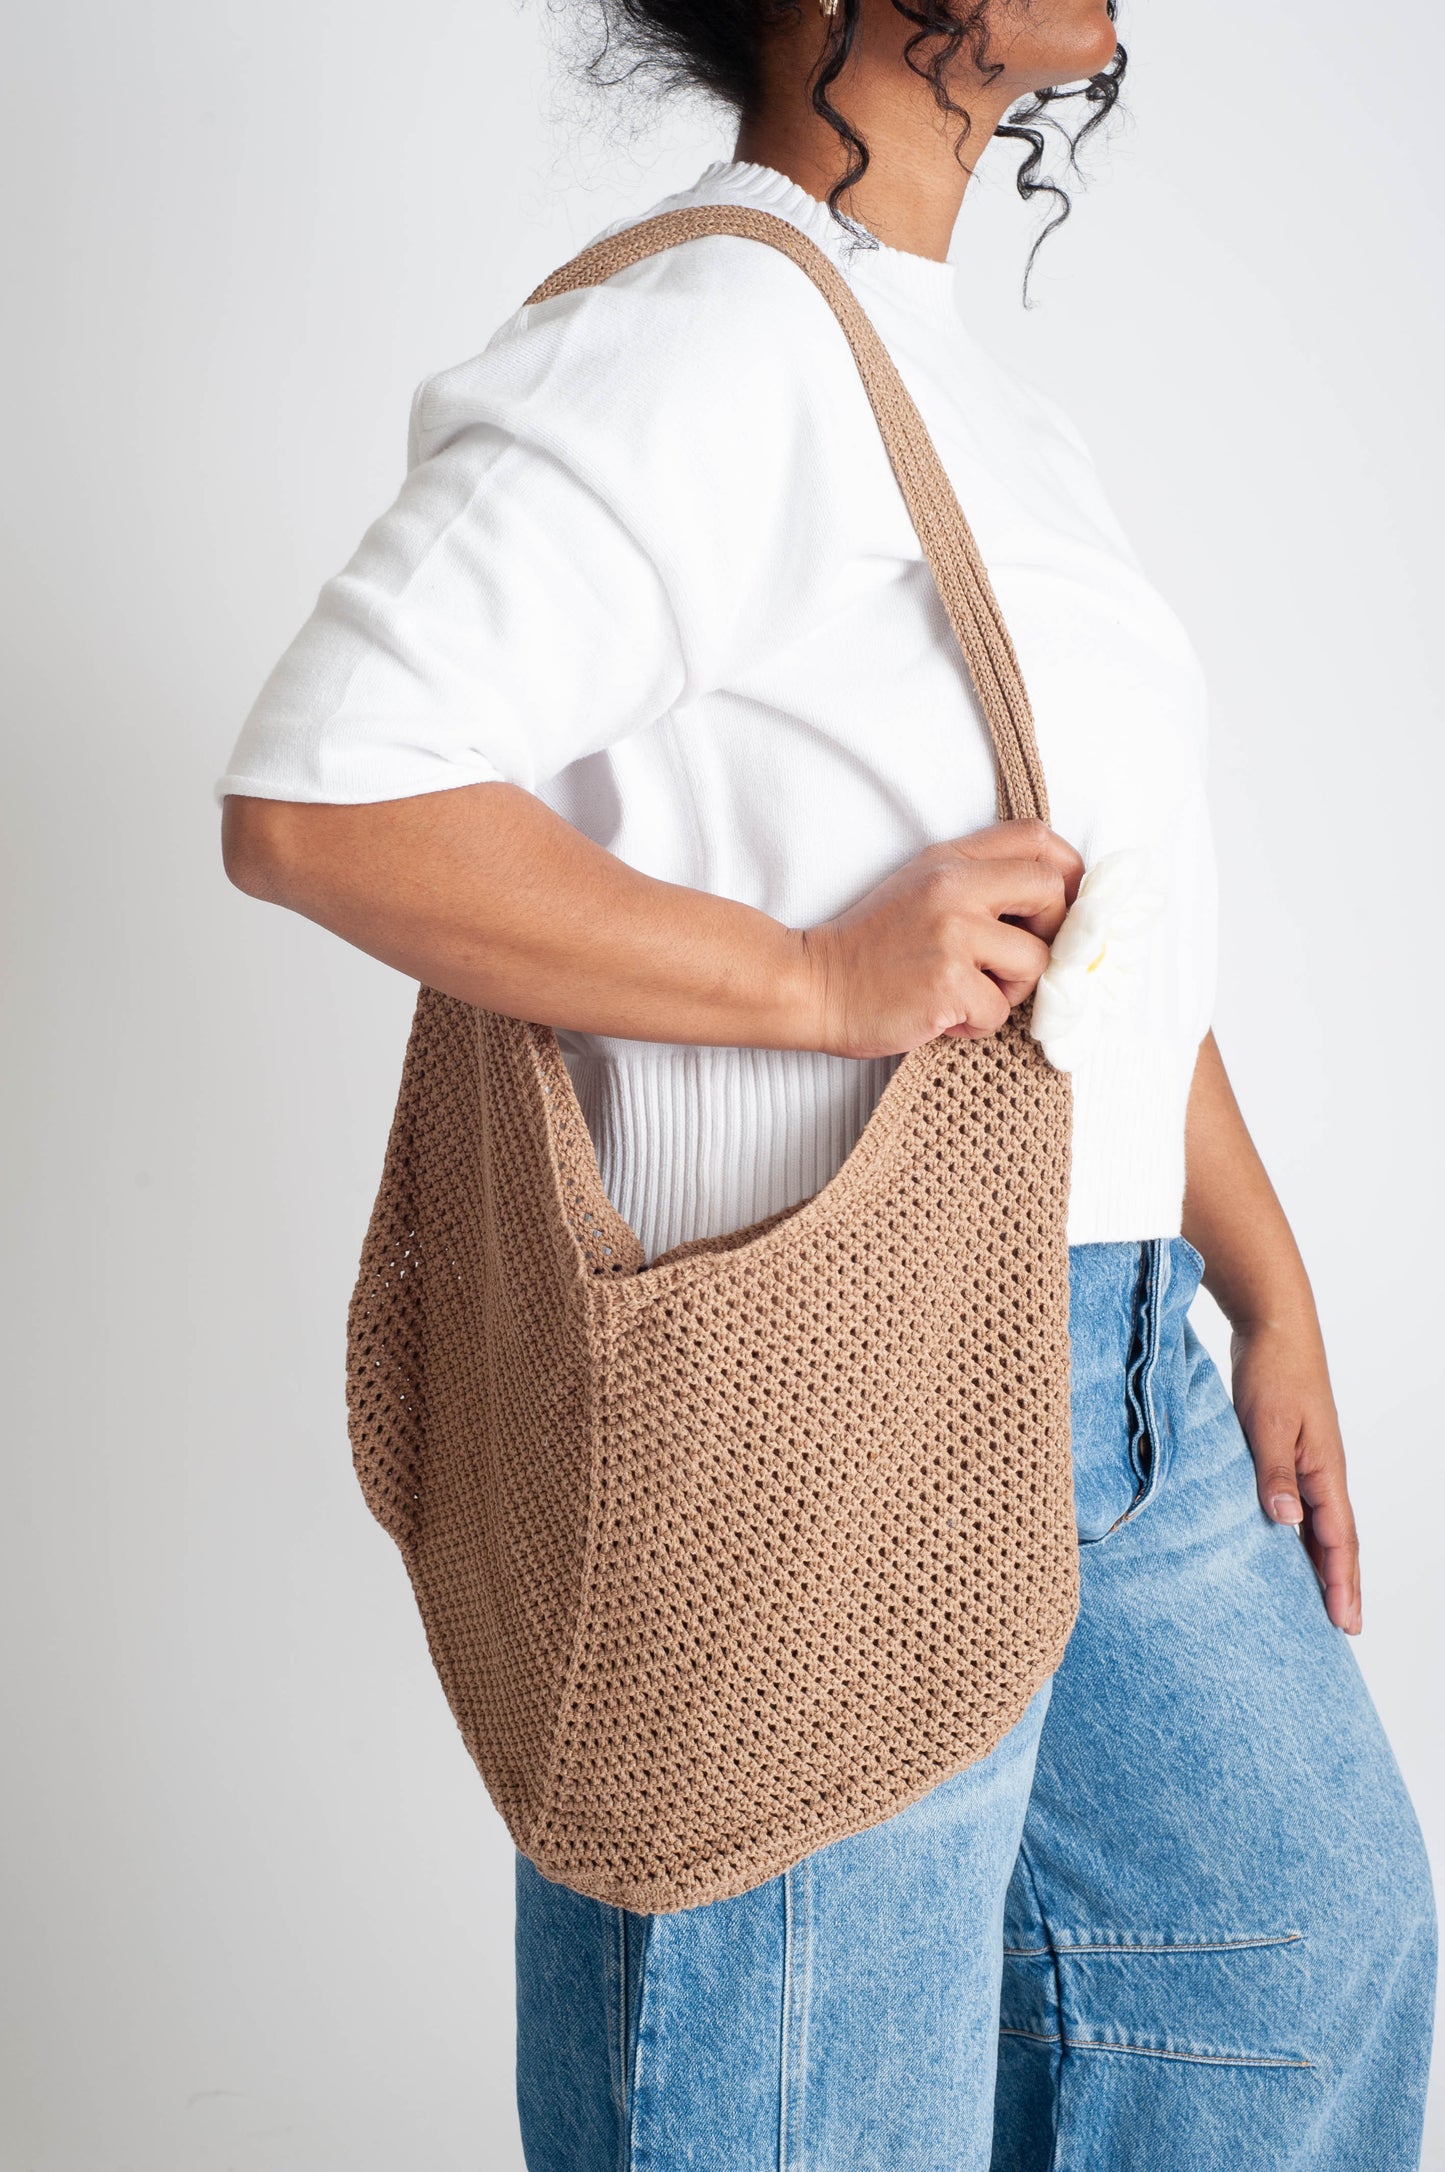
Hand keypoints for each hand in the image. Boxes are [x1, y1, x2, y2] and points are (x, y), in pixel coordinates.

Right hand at [801, 819, 1083, 1058]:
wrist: (812, 985)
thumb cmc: (870, 947)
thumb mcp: (919, 886)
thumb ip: (976, 879)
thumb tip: (1052, 901)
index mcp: (950, 860)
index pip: (1037, 839)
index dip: (1066, 871)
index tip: (1060, 906)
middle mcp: (954, 888)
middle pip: (1051, 891)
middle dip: (1051, 932)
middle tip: (1017, 959)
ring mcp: (951, 935)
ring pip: (1035, 961)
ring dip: (1011, 990)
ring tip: (969, 994)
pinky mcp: (947, 984)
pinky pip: (1000, 1010)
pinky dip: (977, 1023)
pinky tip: (944, 1017)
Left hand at [1230, 1321, 1361, 1633]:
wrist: (1275, 1327)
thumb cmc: (1272, 1370)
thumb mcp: (1265, 1422)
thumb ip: (1274, 1472)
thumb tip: (1287, 1521)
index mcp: (1325, 1471)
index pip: (1338, 1540)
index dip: (1340, 1582)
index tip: (1344, 1622)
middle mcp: (1325, 1473)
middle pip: (1339, 1541)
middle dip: (1343, 1585)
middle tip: (1346, 1629)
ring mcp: (1312, 1463)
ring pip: (1323, 1526)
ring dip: (1324, 1564)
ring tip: (1323, 1602)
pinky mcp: (1293, 1452)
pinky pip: (1304, 1505)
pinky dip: (1303, 1534)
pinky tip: (1289, 1546)